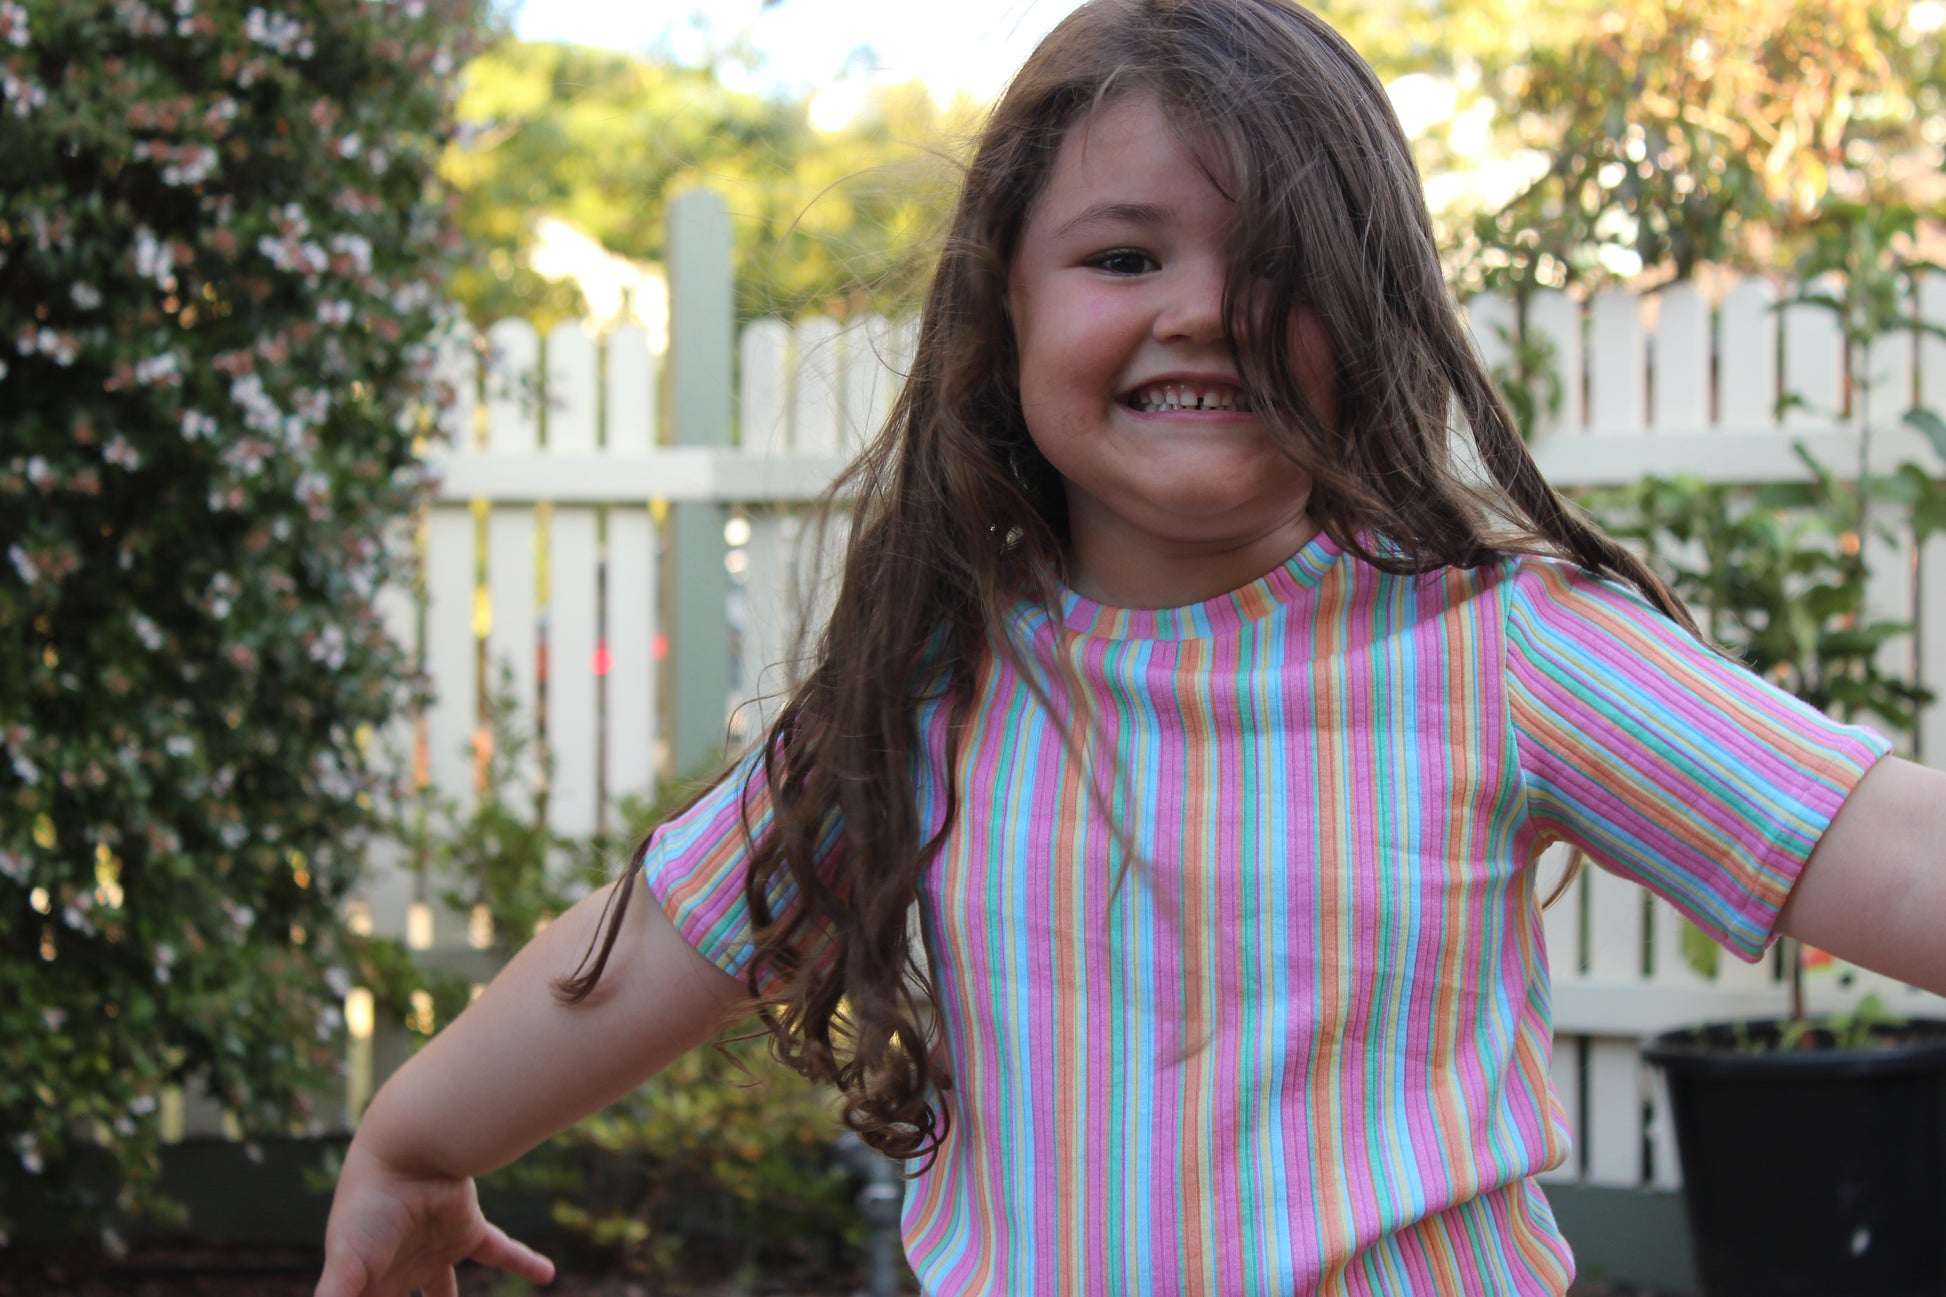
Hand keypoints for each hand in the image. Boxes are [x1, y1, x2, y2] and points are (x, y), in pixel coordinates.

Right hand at [314, 1144, 555, 1296]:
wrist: (403, 1152)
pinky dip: (524, 1262)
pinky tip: (548, 1274)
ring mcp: (436, 1250)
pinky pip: (501, 1251)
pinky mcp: (468, 1231)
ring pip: (448, 1291)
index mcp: (368, 1283)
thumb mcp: (344, 1264)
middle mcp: (402, 1269)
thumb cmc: (366, 1207)